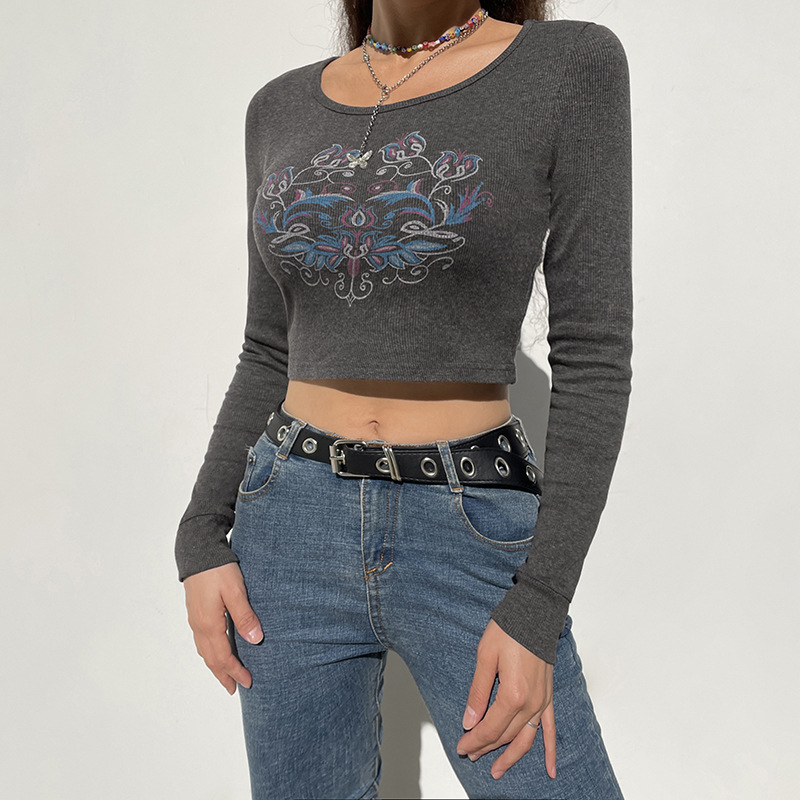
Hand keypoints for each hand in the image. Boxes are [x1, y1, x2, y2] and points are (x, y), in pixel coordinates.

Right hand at [183, 562, 262, 694]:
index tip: (247, 682)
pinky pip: (201, 640)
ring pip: (204, 650)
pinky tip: (215, 648)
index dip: (235, 671)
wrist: (198, 551)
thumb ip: (245, 616)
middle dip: (223, 674)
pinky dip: (209, 651)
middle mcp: (199, 625)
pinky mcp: (195, 611)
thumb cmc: (218, 570)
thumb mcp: (235, 592)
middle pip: (210, 658)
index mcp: (210, 624)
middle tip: (234, 688)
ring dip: (215, 664)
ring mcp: (195, 618)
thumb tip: (255, 641)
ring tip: (225, 674)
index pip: (223, 657)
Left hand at [456, 619, 555, 780]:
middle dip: (486, 747)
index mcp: (513, 694)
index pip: (490, 728)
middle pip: (505, 735)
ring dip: (511, 755)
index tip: (461, 746)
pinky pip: (550, 729)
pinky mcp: (548, 696)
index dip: (474, 740)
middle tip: (469, 753)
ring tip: (497, 769)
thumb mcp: (485, 657)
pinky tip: (549, 769)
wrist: (535, 613)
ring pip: (525, 739)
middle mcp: (531, 703)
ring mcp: (542, 701)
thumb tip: (469, 721)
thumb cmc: (509, 630)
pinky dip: (549, 751)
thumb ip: (478, 692)